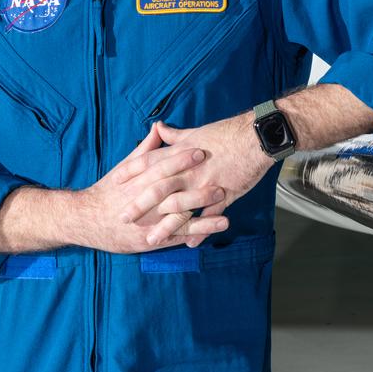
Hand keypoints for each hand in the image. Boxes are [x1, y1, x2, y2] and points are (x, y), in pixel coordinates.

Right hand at [78, 124, 228, 252]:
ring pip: (178, 214)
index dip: (180, 159)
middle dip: (196, 184)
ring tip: (224, 200)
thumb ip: (145, 150)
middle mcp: (143, 200)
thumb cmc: (107, 191)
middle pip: (171, 191)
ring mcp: (148, 221)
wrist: (84, 220)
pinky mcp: (151, 239)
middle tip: (219, 176)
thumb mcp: (124, 168)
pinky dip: (198, 230)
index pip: (161, 167)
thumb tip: (159, 126)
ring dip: (202, 208)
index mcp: (137, 180)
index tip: (200, 150)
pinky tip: (217, 224)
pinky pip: (178, 234)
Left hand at [116, 113, 273, 248]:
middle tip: (124, 218)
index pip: (150, 163)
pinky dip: (200, 229)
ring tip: (151, 239)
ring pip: (181, 207)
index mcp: (181, 153)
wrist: (255, 137)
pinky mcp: (225, 193)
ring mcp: (206, 183)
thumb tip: (158, 128)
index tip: (117, 184)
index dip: (132, 174)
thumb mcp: (197, 132)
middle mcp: (190, 169)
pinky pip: (209, 215)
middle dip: (140, 205)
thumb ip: (175, 136)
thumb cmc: (227, 133)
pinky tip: (191, 243)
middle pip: (159, 188)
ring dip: (166, 226)